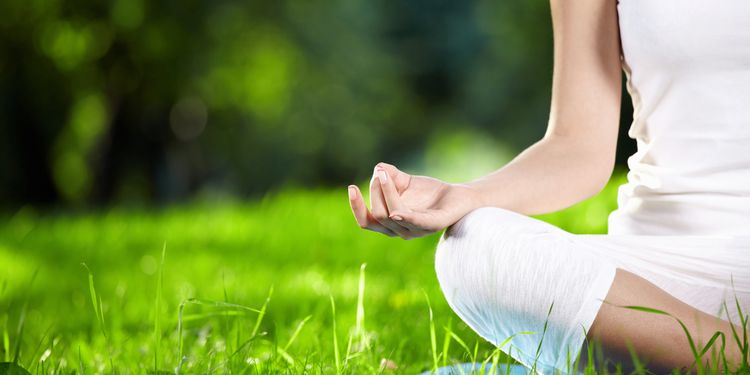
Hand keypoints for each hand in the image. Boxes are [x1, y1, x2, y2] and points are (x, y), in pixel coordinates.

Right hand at [347, 162, 483, 239]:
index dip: (357, 207)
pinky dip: (404, 217)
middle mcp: (401, 230)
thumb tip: (378, 168)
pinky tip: (396, 210)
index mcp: (391, 223)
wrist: (459, 196)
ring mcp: (417, 230)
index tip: (351, 188)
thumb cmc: (430, 193)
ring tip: (385, 175)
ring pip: (392, 216)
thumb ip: (390, 175)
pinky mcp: (433, 225)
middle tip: (381, 173)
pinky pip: (415, 223)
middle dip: (375, 192)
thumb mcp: (405, 181)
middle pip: (378, 215)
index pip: (366, 221)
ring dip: (386, 193)